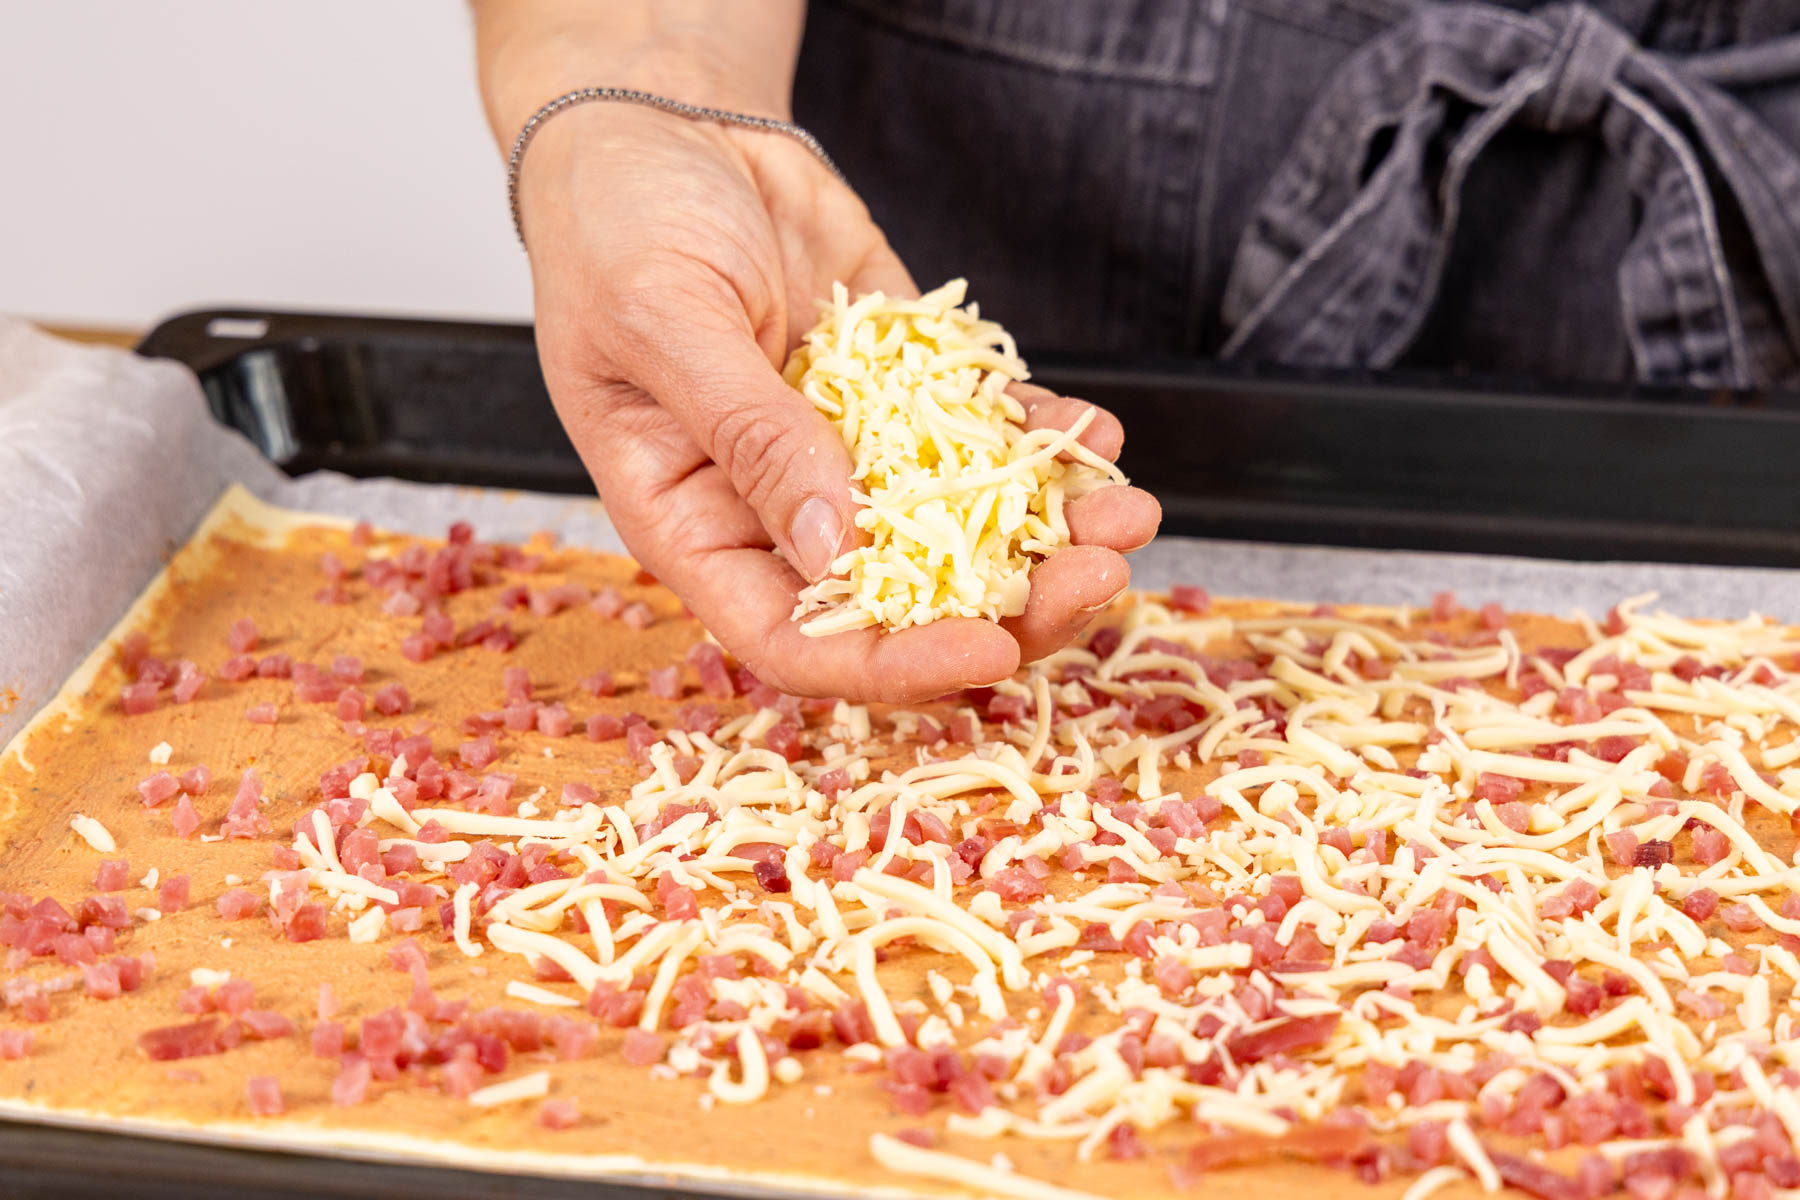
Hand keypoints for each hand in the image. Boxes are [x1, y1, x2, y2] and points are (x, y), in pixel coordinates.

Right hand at [520, 104, 1160, 701]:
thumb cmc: (614, 225)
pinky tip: (1094, 432)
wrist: (663, 122)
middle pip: (903, 599)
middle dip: (1010, 602)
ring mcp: (850, 448)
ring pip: (959, 525)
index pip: (798, 635)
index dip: (894, 662)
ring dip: (1050, 531)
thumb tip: (834, 547)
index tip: (990, 652)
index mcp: (696, 524)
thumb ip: (748, 434)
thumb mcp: (663, 324)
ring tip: (1127, 511)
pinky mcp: (904, 387)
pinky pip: (982, 431)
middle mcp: (779, 504)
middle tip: (1097, 576)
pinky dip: (1041, 439)